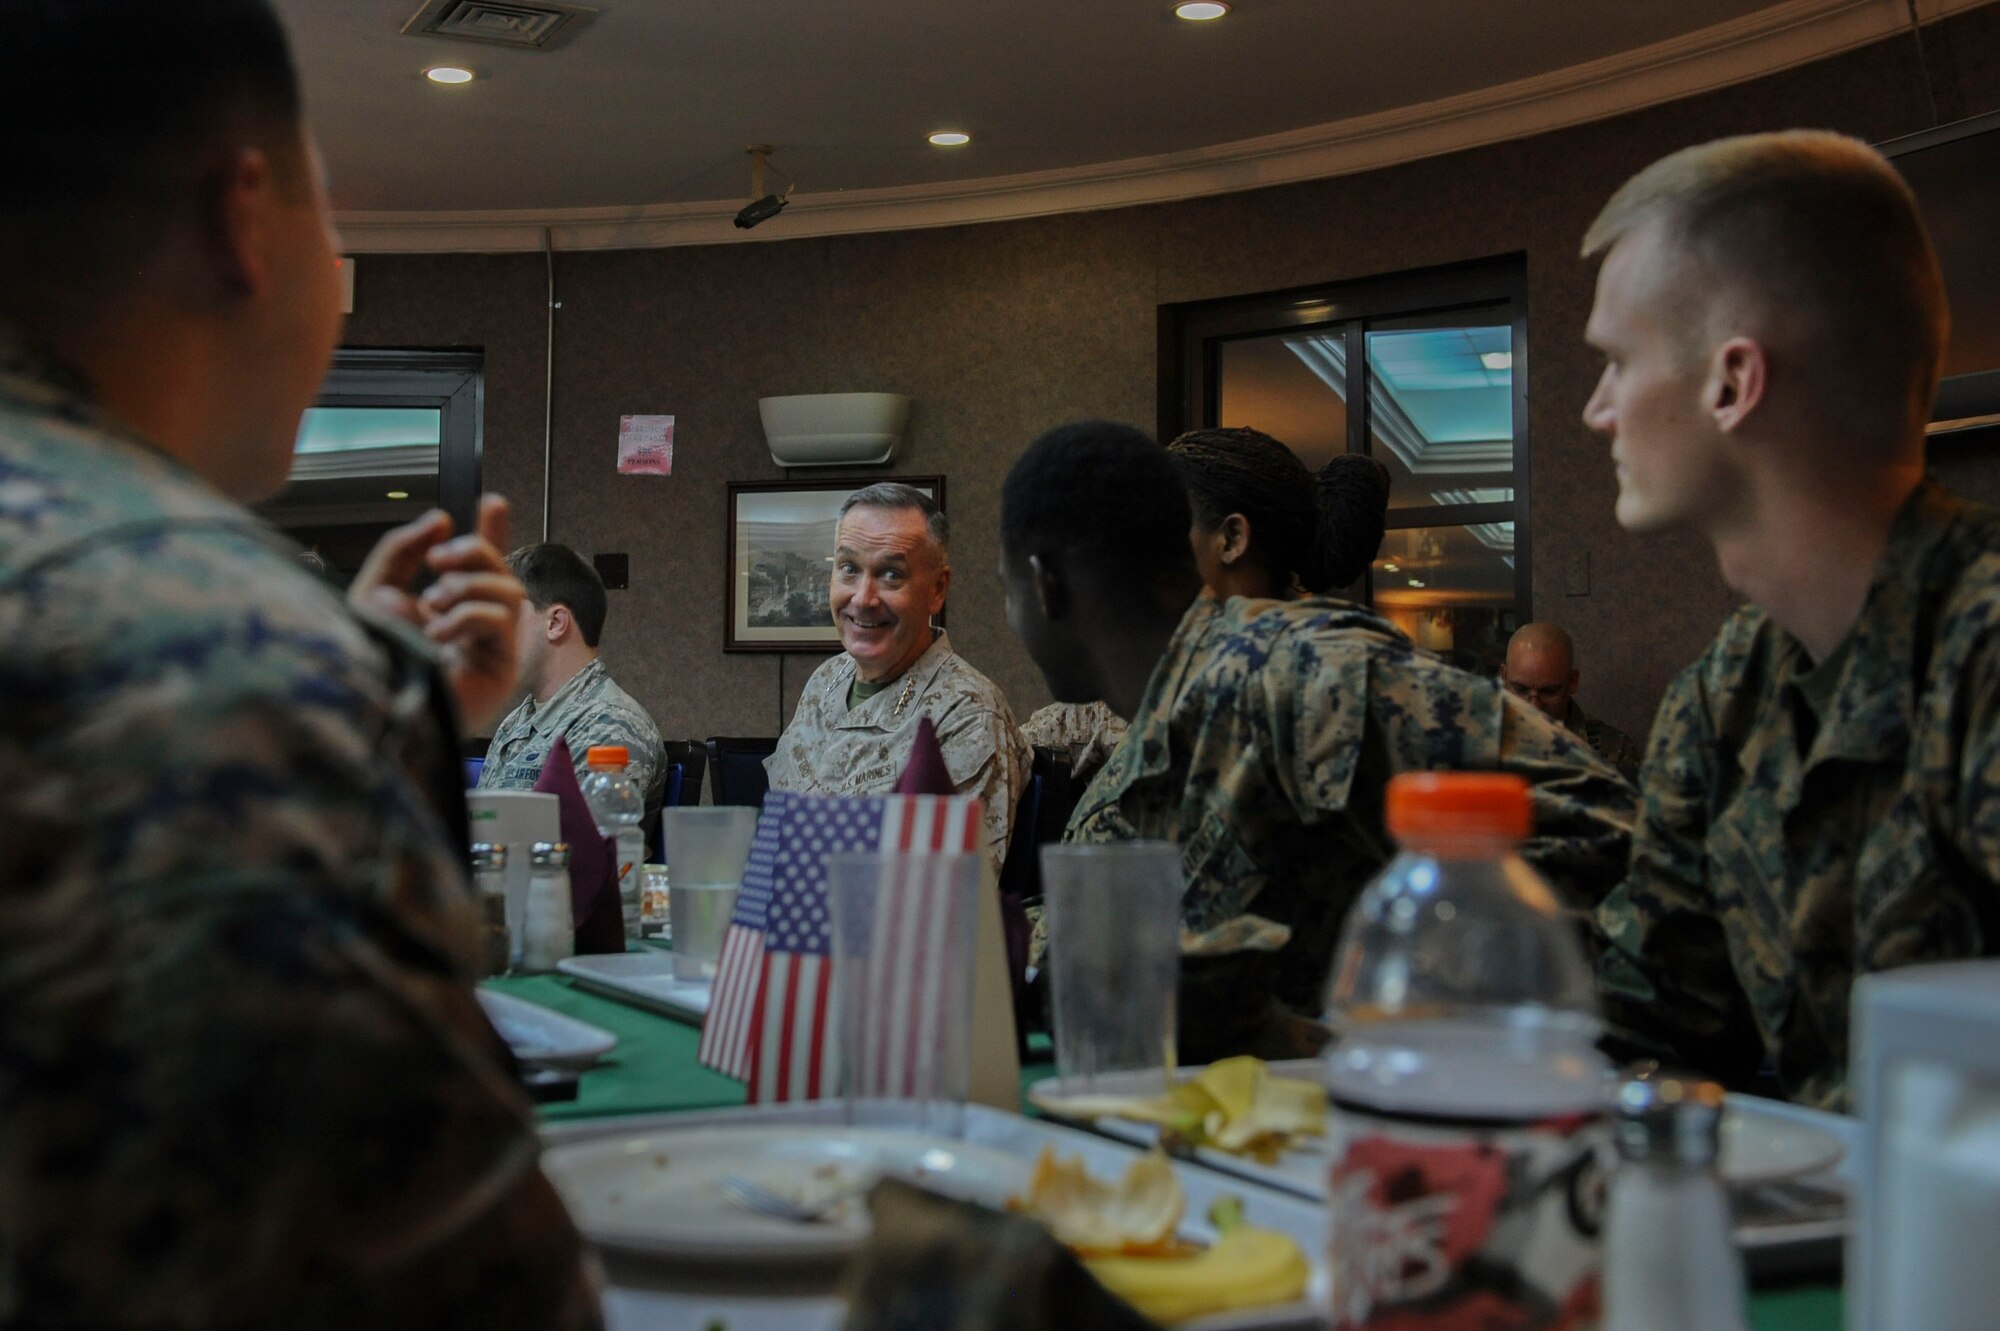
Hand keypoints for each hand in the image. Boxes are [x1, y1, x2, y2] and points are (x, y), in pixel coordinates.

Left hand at [351, 494, 522, 732]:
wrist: (373, 708)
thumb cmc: (369, 660)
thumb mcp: (373, 591)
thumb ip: (399, 550)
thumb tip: (440, 519)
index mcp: (444, 605)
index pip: (477, 563)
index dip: (490, 531)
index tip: (492, 501)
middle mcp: (472, 622)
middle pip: (498, 568)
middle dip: (474, 550)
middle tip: (437, 561)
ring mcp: (490, 644)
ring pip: (507, 590)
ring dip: (469, 586)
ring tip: (432, 603)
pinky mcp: (501, 666)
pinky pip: (500, 620)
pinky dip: (469, 615)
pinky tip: (440, 631)